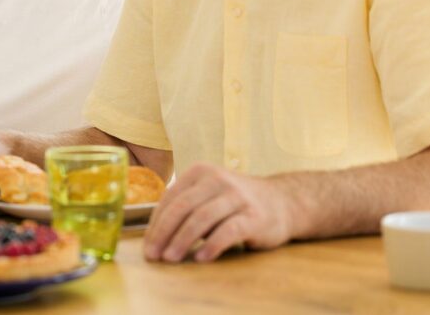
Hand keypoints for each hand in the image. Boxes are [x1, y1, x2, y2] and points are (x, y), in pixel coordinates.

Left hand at [143, 162, 294, 262]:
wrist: (282, 202)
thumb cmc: (235, 203)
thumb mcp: (208, 195)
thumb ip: (186, 207)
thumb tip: (155, 237)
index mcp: (200, 172)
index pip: (170, 198)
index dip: (156, 224)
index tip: (147, 246)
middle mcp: (217, 179)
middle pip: (182, 207)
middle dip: (164, 233)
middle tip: (154, 255)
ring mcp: (237, 196)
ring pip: (202, 218)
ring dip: (182, 240)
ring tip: (171, 258)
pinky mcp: (254, 216)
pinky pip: (228, 230)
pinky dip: (211, 245)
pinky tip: (201, 258)